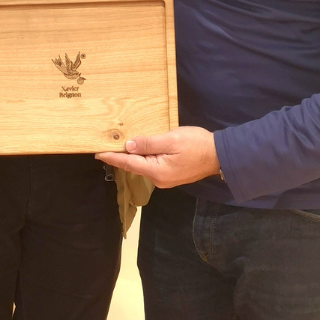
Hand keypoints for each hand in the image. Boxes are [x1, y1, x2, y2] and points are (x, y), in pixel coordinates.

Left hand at [97, 126, 219, 188]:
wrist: (221, 155)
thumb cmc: (197, 145)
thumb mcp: (171, 139)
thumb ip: (148, 143)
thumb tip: (128, 146)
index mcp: (157, 171)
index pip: (128, 163)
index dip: (112, 157)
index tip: (98, 153)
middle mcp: (158, 179)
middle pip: (135, 165)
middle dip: (122, 155)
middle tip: (108, 143)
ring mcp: (165, 179)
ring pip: (144, 165)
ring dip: (135, 155)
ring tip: (123, 143)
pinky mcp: (171, 175)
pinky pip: (153, 165)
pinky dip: (146, 157)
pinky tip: (142, 148)